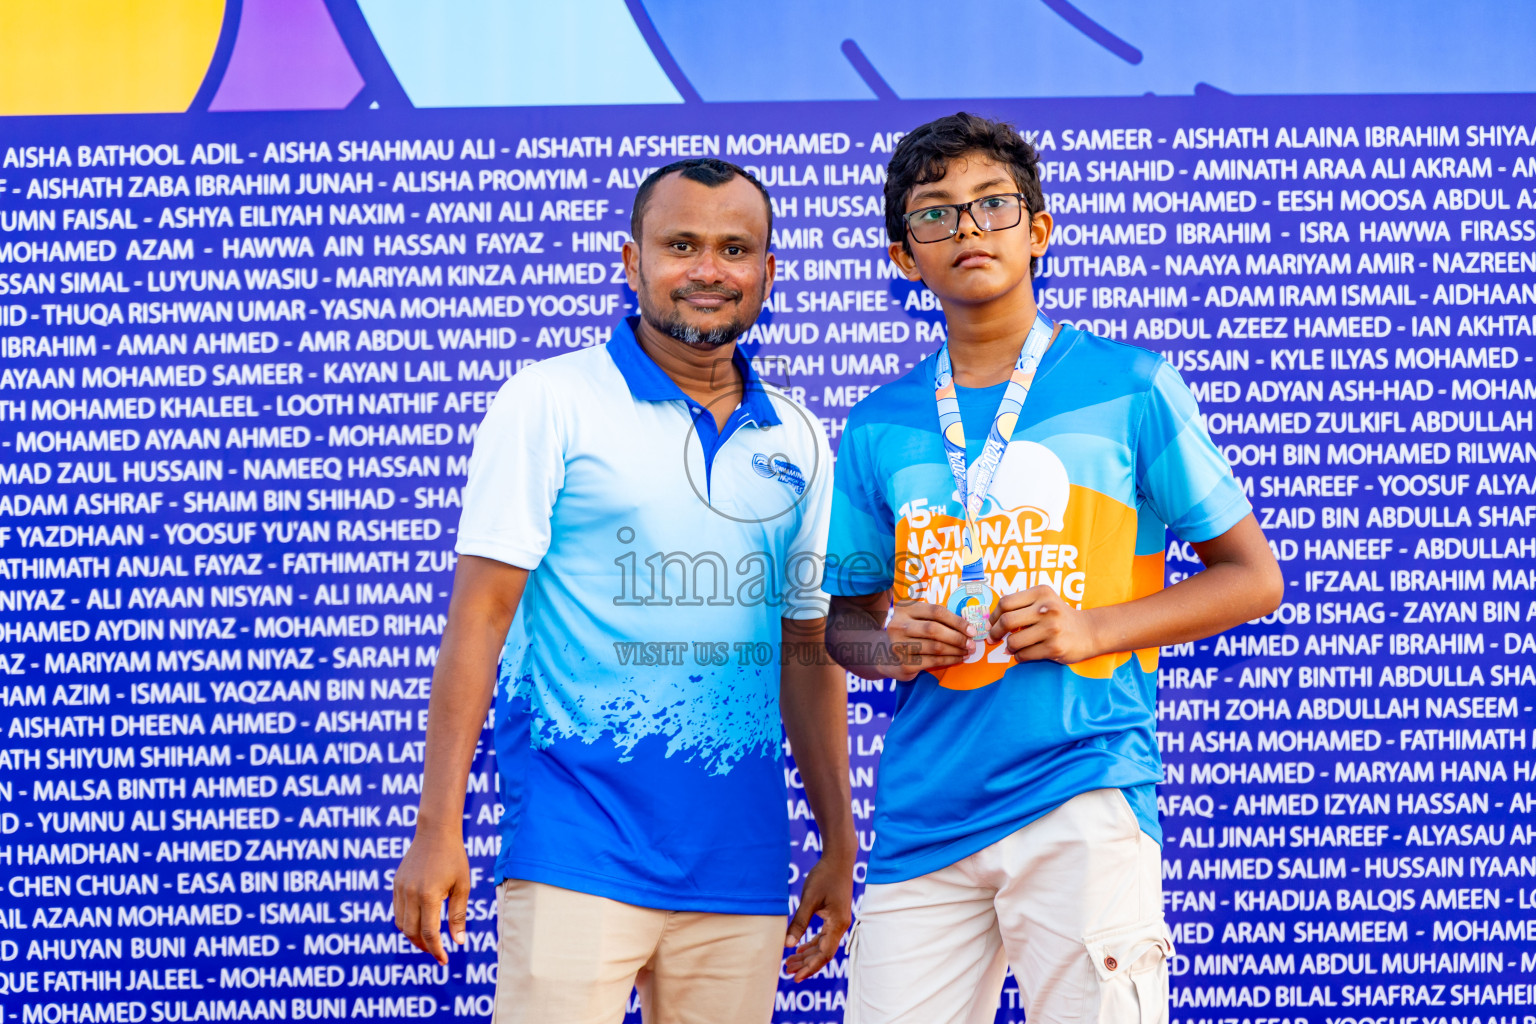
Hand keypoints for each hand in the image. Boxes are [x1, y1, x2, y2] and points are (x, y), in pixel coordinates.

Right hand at [393, 830, 470, 965]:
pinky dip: (407, 921)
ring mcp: (400, 889)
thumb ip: (458, 915)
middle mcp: (410, 894)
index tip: (444, 960)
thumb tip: (458, 942)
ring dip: (413, 935)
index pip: (429, 932)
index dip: (436, 949)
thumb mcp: (462, 886)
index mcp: (429, 895)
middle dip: (423, 945)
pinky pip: (397, 910)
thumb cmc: (454, 858)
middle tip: (436, 951)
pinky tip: (420, 921)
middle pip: (411, 932)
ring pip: (401, 924)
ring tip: (428, 938)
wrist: (435, 832)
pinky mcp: (396, 884)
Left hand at [784, 855, 853, 981]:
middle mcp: (840, 926)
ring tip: (789, 962)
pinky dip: (811, 943)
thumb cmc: (824, 876)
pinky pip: (823, 936)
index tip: (796, 976)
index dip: (810, 967)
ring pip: (823, 945)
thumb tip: (787, 944)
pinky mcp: (834, 916)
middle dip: (806, 963)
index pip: (825, 954)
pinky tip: (799, 948)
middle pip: (823, 952)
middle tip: (787, 970)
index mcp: (837, 924)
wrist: (838, 859)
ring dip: (807, 954)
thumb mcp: (809, 899)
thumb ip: (799, 923)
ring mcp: (838, 921)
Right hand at [881, 599, 974, 680]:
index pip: (936, 611)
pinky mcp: (904, 663)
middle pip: (934, 629)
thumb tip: (967, 626)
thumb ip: (936, 618)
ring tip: (967, 651)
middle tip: (972, 643)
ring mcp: (899, 645)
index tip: (971, 630)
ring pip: (935, 647)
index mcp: (904, 609)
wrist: (885, 655)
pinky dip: (950, 660)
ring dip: (956, 650)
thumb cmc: (910, 633)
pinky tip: (959, 658)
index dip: (957, 621)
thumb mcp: (916, 619)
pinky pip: (933, 661)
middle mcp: (899, 625)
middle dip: (957, 637)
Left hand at [987, 585, 1100, 664]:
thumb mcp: (1044, 601)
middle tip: (993, 638)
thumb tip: (991, 622)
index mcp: (1041, 592)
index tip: (991, 623)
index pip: (1006, 602)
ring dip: (1009, 647)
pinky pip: (1024, 655)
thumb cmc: (1059, 616)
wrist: (1088, 632)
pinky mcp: (1054, 647)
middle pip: (1007, 621)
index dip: (994, 615)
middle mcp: (1047, 608)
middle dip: (995, 632)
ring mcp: (1052, 628)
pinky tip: (1024, 654)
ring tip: (1013, 646)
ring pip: (1014, 641)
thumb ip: (1020, 605)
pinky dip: (1019, 657)